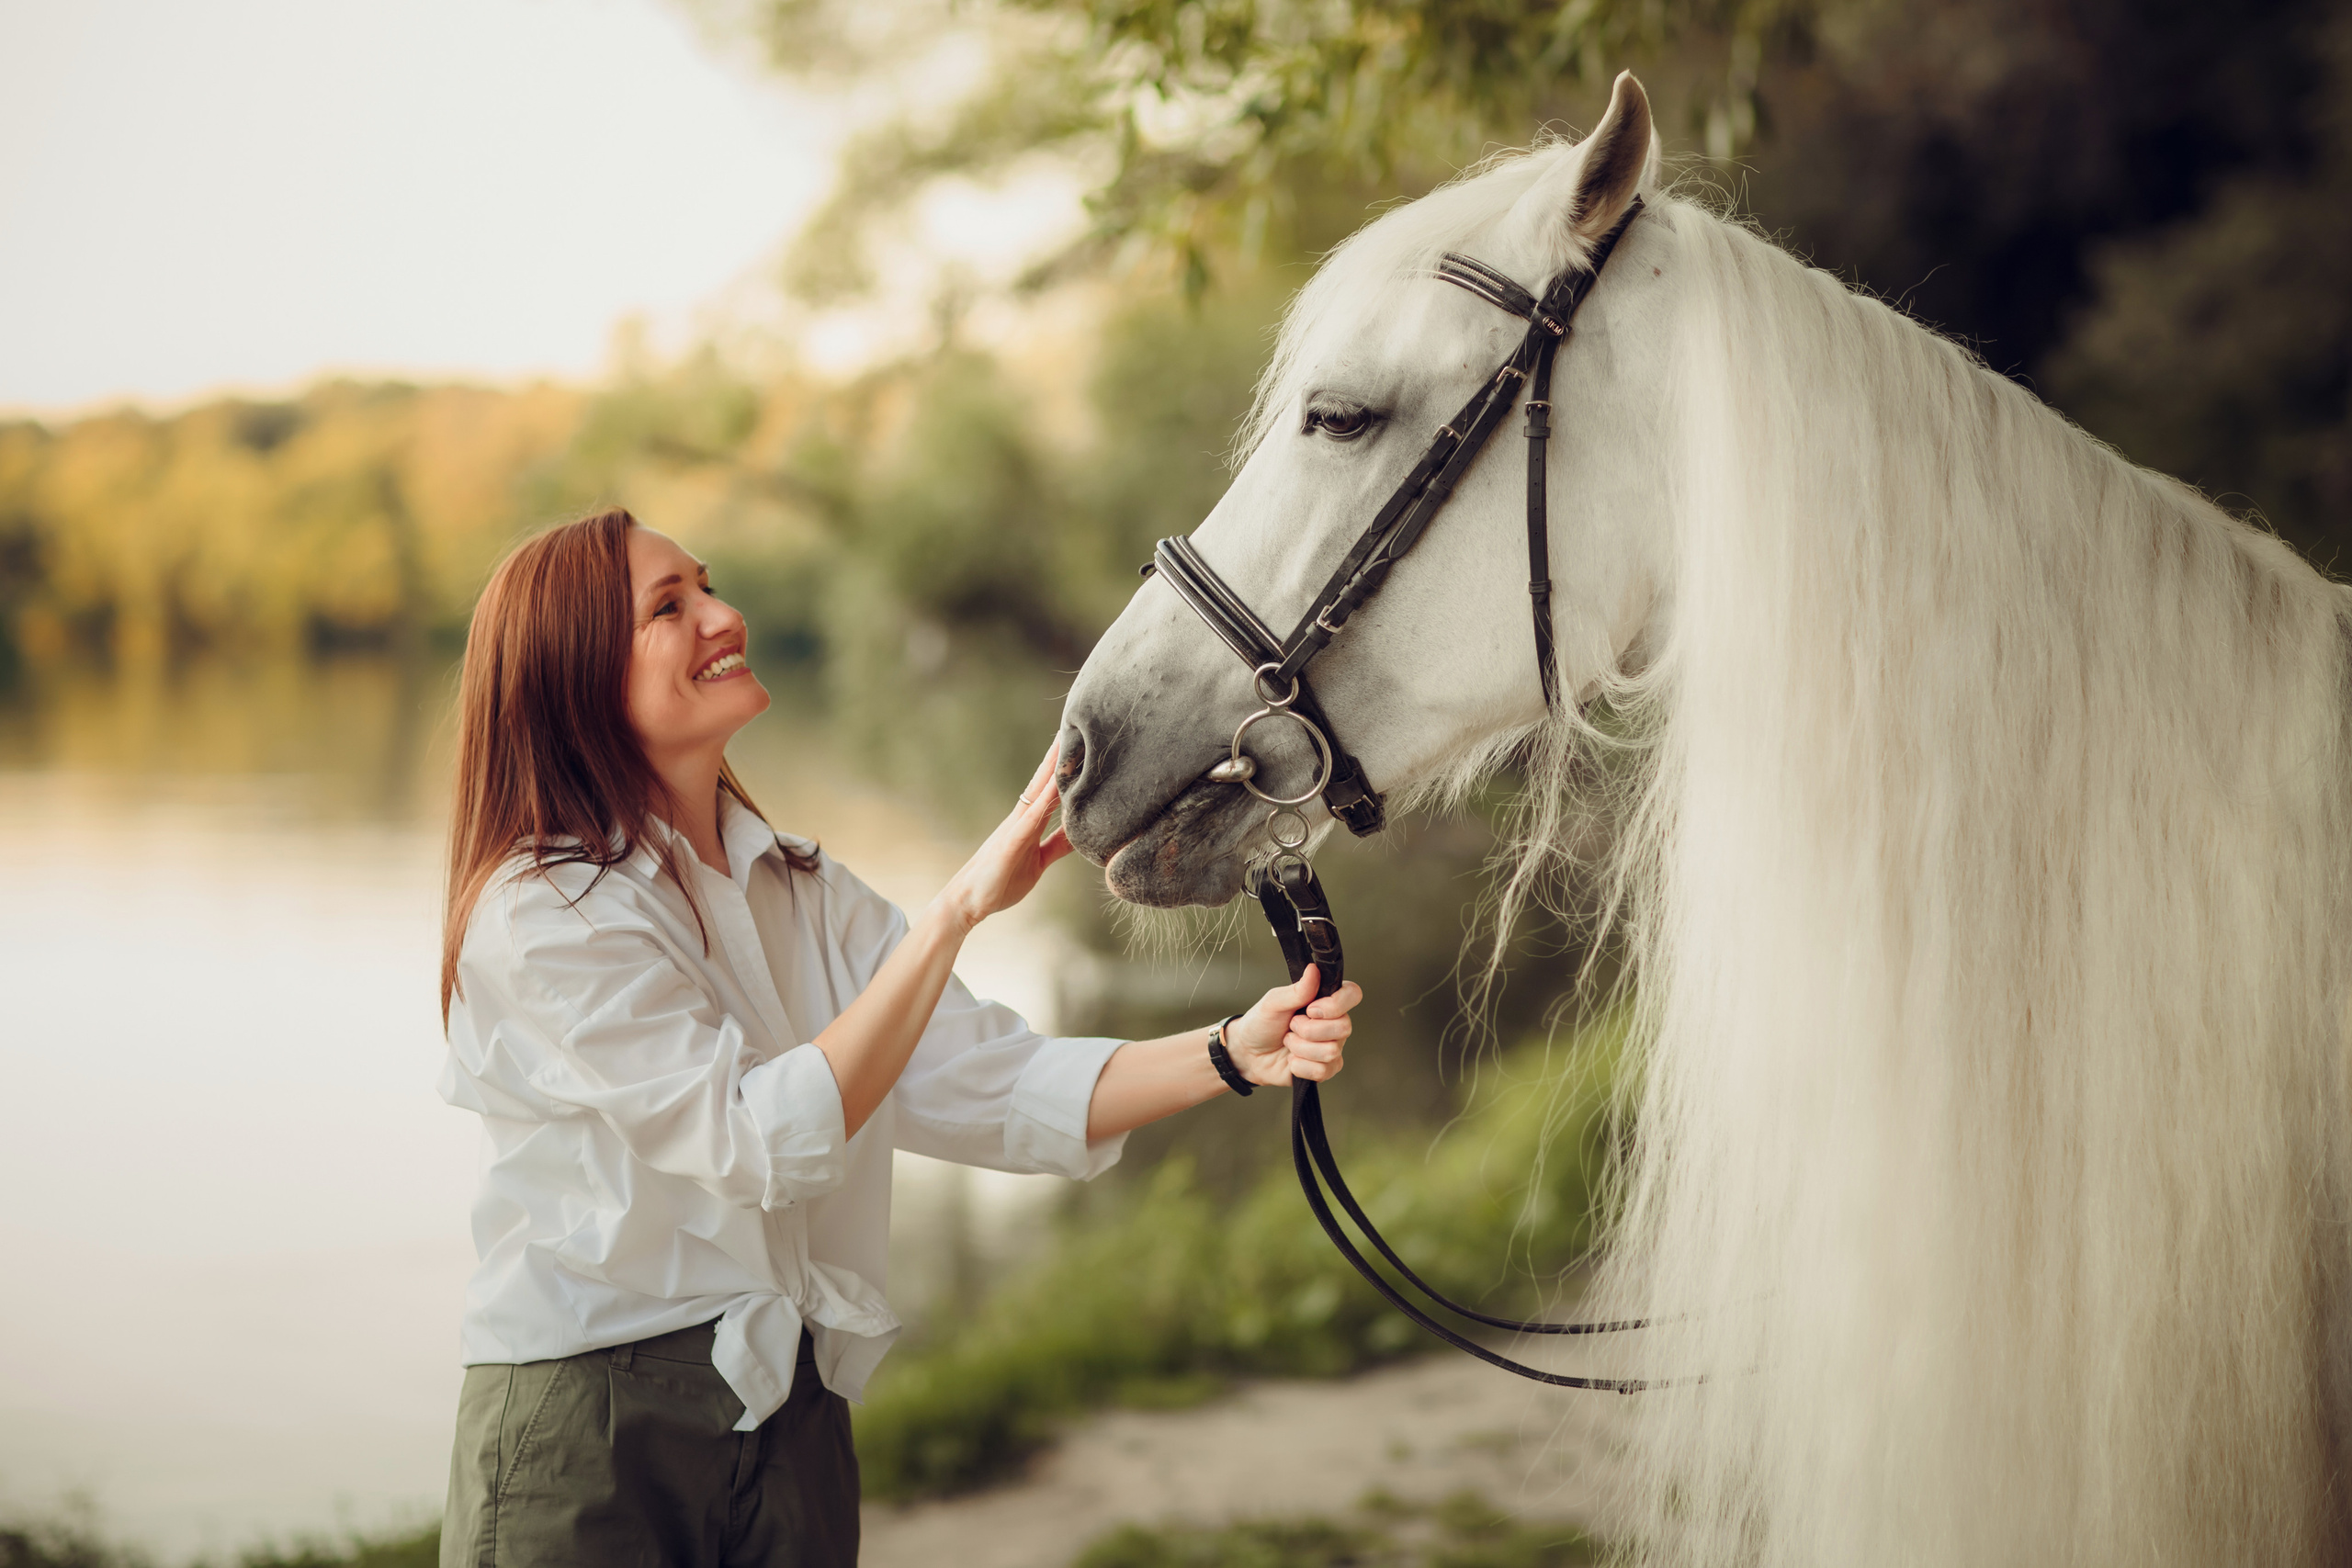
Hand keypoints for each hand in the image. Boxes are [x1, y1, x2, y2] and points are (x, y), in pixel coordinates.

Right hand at [939, 745, 1074, 927]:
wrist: (969, 901)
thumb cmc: (1001, 881)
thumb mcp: (1038, 861)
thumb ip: (1057, 844)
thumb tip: (1079, 834)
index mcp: (1029, 821)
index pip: (1050, 786)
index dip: (1064, 764)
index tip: (1078, 740)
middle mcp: (1021, 818)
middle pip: (1044, 779)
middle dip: (1058, 753)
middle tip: (1073, 722)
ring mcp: (1015, 828)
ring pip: (1038, 791)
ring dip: (1052, 768)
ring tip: (1067, 741)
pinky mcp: (1011, 844)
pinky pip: (1031, 820)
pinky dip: (1043, 802)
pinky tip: (1055, 788)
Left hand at [1223, 964, 1359, 1086]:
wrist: (1248, 1052)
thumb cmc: (1262, 1023)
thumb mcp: (1274, 1002)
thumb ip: (1297, 989)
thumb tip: (1314, 969)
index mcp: (1325, 1001)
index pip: (1352, 994)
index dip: (1336, 1004)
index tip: (1311, 1009)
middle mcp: (1334, 1023)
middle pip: (1344, 1027)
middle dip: (1309, 1030)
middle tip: (1291, 1026)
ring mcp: (1331, 1047)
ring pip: (1331, 1051)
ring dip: (1301, 1048)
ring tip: (1289, 1041)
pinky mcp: (1324, 1069)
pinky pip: (1322, 1071)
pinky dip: (1299, 1065)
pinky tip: (1291, 1059)